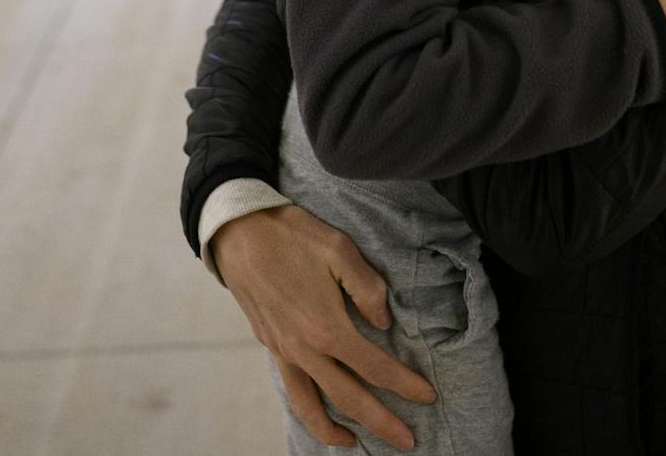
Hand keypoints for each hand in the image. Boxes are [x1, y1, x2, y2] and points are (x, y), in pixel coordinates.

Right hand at [214, 204, 435, 450]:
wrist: (237, 231)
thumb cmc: (291, 235)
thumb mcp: (339, 250)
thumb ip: (368, 289)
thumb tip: (383, 322)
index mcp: (326, 328)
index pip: (375, 367)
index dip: (405, 385)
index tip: (428, 396)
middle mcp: (303, 349)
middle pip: (350, 399)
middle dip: (382, 423)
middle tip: (408, 442)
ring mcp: (283, 351)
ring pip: (311, 406)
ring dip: (335, 431)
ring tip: (356, 444)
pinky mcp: (269, 344)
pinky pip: (292, 389)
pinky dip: (308, 409)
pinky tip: (320, 407)